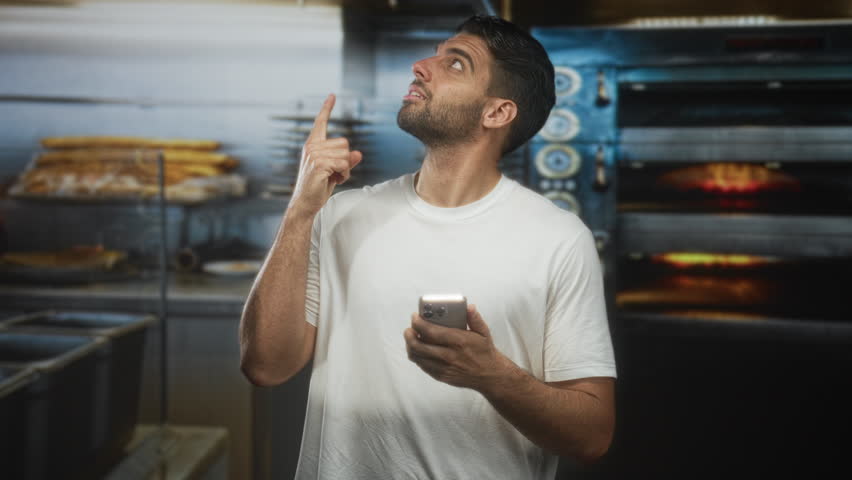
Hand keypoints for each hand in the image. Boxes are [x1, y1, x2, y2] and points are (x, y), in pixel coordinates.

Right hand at [289, 94, 362, 216]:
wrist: (305, 203)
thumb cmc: (318, 186)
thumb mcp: (335, 171)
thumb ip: (346, 160)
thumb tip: (358, 153)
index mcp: (313, 144)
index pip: (320, 123)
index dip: (327, 109)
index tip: (332, 96)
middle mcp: (312, 146)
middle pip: (345, 143)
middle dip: (345, 160)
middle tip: (333, 172)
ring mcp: (314, 155)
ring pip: (346, 155)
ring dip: (345, 169)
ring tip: (332, 177)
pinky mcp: (319, 165)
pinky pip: (343, 164)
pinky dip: (344, 175)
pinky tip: (334, 180)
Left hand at [404, 304, 507, 390]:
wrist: (489, 376)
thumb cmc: (485, 352)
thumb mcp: (483, 332)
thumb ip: (474, 318)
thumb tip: (468, 306)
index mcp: (458, 341)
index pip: (430, 331)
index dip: (418, 323)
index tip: (415, 316)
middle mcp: (449, 355)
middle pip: (418, 345)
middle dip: (409, 334)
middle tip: (409, 328)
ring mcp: (443, 367)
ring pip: (417, 356)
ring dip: (410, 346)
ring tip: (411, 337)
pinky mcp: (441, 376)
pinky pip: (422, 366)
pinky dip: (417, 356)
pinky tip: (418, 349)